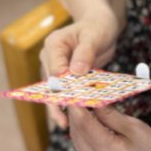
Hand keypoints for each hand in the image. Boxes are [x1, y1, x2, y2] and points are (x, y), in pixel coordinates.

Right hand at [40, 12, 118, 128]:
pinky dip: (68, 102)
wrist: (100, 25)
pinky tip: (72, 117)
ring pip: (54, 90)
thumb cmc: (97, 27)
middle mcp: (50, 56)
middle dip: (57, 102)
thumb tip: (75, 71)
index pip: (55, 69)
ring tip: (65, 125)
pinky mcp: (64, 75)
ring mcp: (55, 66)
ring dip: (60, 105)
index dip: (62, 87)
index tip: (70, 103)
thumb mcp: (94, 36)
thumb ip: (85, 52)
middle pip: (51, 83)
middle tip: (63, 122)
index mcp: (54, 44)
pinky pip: (64, 90)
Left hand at [64, 104, 150, 150]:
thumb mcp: (134, 126)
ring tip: (89, 110)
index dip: (77, 104)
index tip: (75, 90)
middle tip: (81, 96)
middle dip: (77, 113)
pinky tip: (94, 130)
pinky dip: (84, 139)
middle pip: (76, 133)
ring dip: (79, 125)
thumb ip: (108, 113)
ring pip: (77, 143)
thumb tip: (89, 97)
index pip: (83, 124)